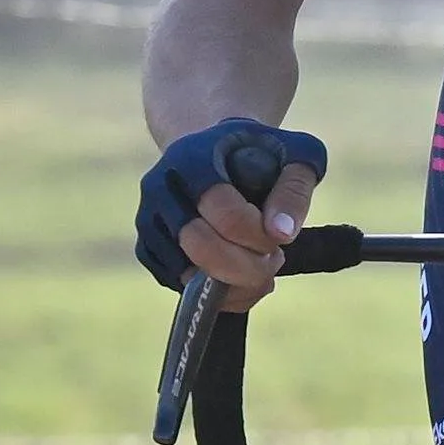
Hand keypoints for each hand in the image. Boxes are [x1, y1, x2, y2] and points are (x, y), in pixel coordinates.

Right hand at [134, 119, 328, 310]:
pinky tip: (245, 280)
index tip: (282, 239)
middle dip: (248, 266)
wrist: (214, 149)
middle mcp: (160, 191)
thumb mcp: (295, 155)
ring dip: (237, 284)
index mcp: (193, 160)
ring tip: (263, 268)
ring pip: (190, 277)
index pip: (226, 215)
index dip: (259, 237)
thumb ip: (294, 190)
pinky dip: (221, 296)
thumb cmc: (261, 152)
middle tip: (274, 259)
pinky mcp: (148, 250)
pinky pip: (182, 289)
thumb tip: (281, 234)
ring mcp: (149, 223)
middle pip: (202, 248)